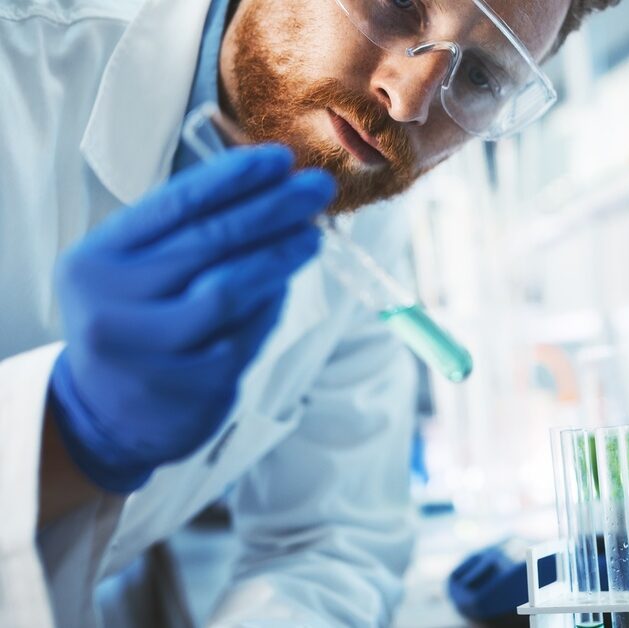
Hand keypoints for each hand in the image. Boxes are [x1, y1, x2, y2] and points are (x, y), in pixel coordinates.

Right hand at [49, 146, 334, 492]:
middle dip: (271, 209)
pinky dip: (270, 306)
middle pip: (208, 242)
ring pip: (230, 289)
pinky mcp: (189, 386)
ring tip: (312, 236)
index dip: (232, 178)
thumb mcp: (131, 271)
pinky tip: (285, 286)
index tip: (280, 159)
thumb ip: (182, 233)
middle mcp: (113, 304)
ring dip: (280, 256)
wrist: (109, 415)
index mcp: (96, 261)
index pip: (174, 205)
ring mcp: (150, 350)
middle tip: (316, 188)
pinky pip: (245, 333)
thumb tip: (269, 190)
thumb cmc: (135, 323)